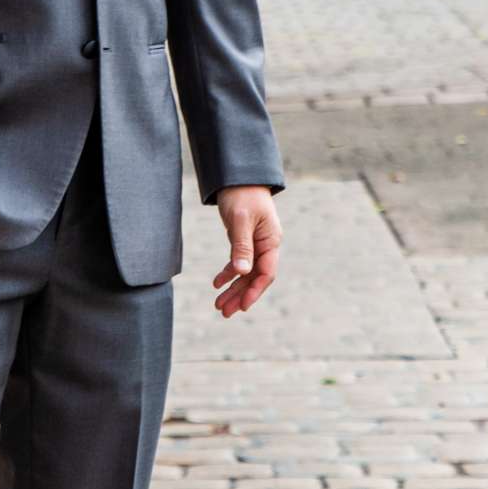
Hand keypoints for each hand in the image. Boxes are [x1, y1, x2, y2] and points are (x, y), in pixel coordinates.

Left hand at [212, 186, 279, 315]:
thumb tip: (242, 272)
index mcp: (271, 241)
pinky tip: (216, 284)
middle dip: (240, 295)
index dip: (254, 291)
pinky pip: (238, 262)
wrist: (238, 175)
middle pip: (255, 277)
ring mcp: (256, 244)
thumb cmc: (242, 194)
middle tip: (224, 312)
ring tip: (218, 305)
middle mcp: (266, 245)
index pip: (266, 272)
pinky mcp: (244, 241)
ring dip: (233, 289)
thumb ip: (241, 246)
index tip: (242, 306)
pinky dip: (228, 274)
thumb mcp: (240, 220)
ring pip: (246, 273)